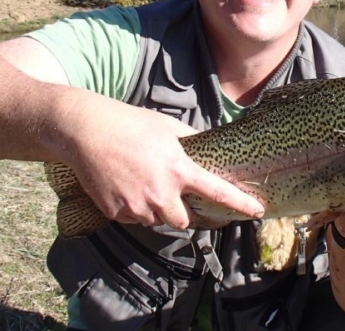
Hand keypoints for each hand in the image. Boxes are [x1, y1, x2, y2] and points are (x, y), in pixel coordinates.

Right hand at [51, 90, 264, 228]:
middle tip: (174, 194)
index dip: (240, 203)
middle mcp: (161, 193)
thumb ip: (191, 142)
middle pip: (183, 220)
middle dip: (183, 211)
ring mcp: (137, 205)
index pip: (217, 192)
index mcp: (179, 170)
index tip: (257, 211)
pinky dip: (134, 208)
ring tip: (144, 182)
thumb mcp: (168, 128)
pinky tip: (126, 185)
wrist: (87, 131)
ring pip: (157, 220)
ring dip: (157, 209)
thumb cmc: (131, 124)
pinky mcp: (115, 212)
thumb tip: (207, 148)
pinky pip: (133, 218)